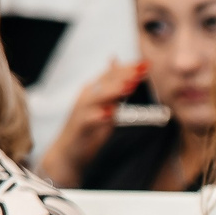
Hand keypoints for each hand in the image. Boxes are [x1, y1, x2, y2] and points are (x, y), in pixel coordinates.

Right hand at [38, 57, 145, 185]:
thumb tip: (127, 74)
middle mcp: (87, 97)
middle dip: (124, 75)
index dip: (128, 69)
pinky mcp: (80, 127)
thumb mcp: (106, 106)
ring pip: (97, 97)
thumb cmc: (90, 127)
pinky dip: (99, 116)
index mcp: (94, 90)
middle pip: (106, 82)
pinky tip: (110, 114)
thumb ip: (116, 90)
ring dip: (114, 91)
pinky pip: (88, 120)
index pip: (111, 74)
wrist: (69, 151)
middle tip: (142, 70)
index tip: (146, 63)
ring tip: (130, 86)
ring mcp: (82, 111)